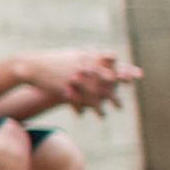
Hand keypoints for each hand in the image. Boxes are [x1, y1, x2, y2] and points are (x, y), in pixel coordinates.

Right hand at [16, 50, 136, 110]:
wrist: (31, 66)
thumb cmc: (54, 60)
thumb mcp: (73, 54)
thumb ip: (90, 55)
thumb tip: (107, 55)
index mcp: (87, 56)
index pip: (112, 63)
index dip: (126, 70)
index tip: (138, 76)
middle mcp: (84, 66)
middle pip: (106, 80)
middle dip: (116, 94)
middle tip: (122, 105)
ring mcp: (75, 77)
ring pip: (93, 94)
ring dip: (102, 106)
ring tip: (107, 115)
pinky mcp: (65, 87)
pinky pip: (79, 100)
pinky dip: (86, 108)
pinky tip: (89, 115)